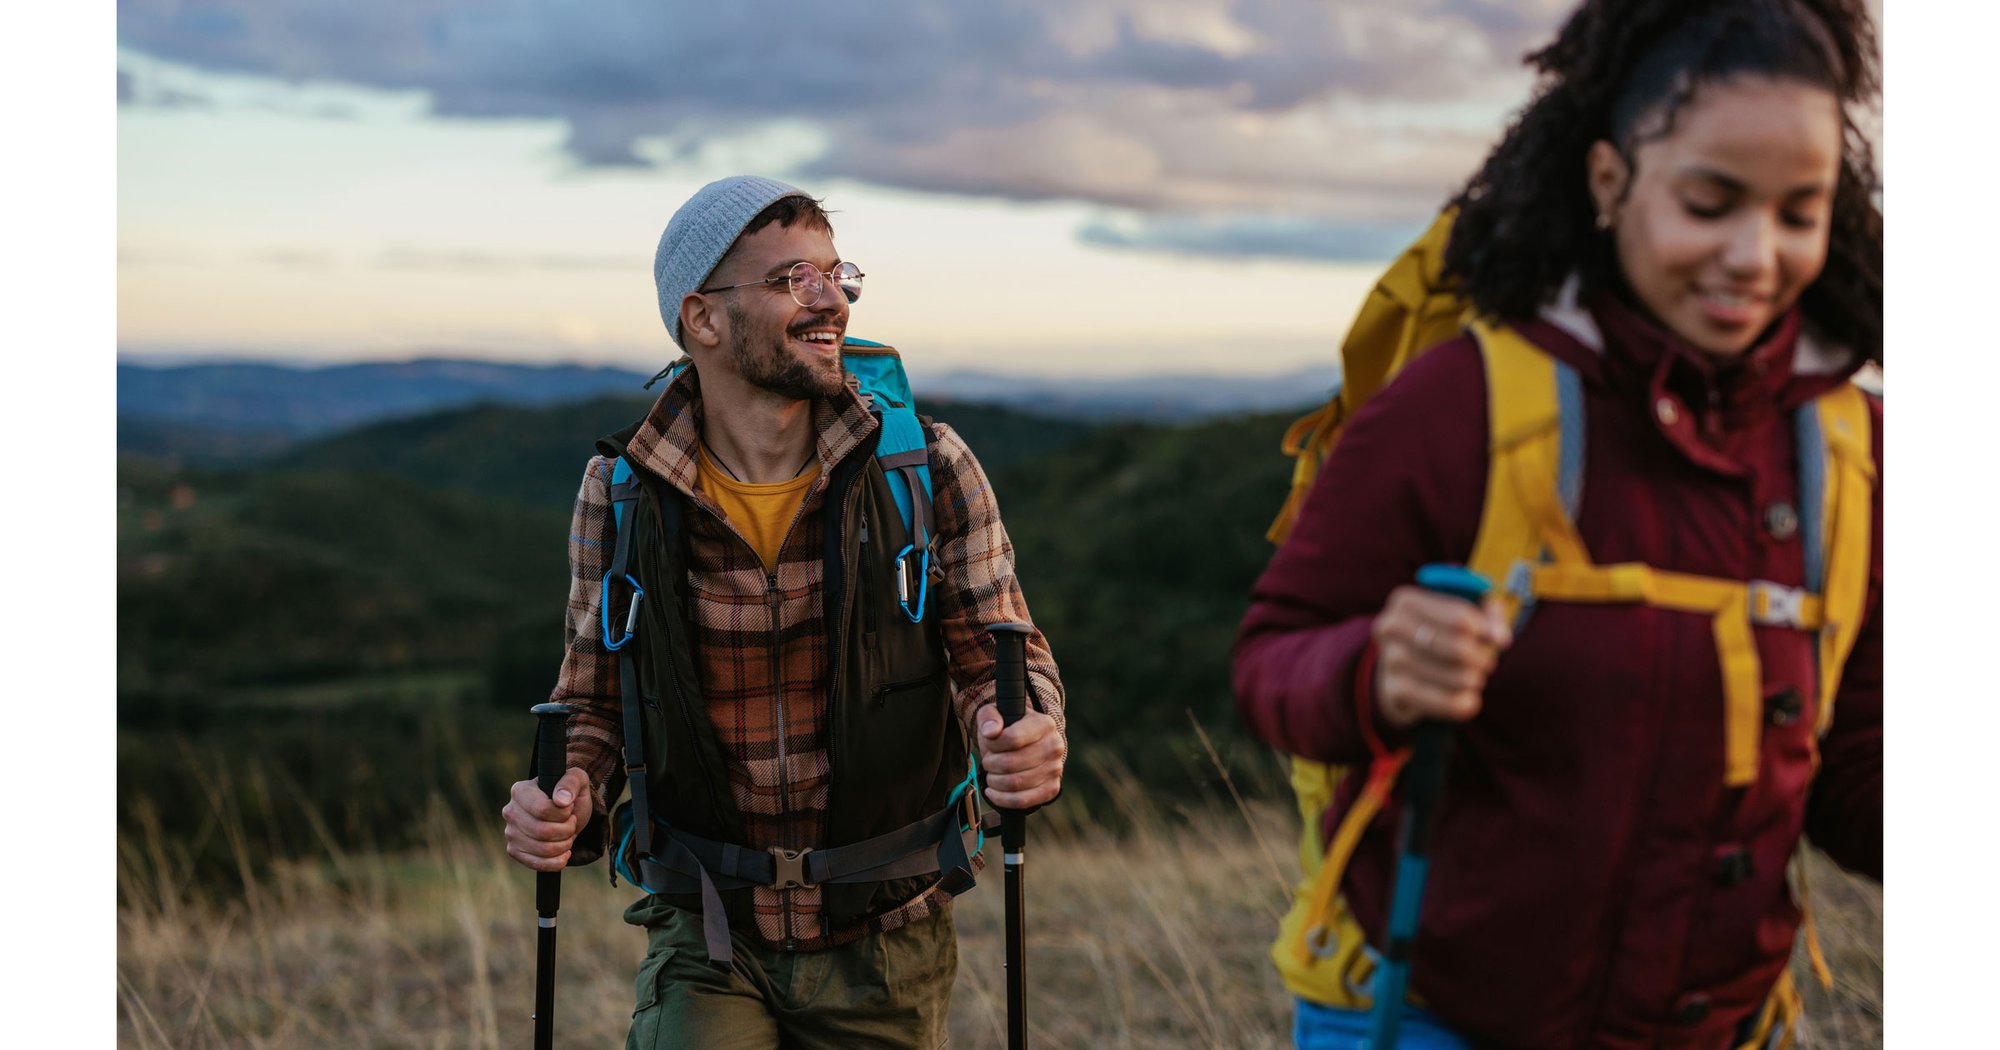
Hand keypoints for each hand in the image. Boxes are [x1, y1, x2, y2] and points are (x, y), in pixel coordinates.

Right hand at [501, 767, 593, 871]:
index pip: (542, 810)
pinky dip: (557, 861)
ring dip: (564, 845)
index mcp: (520, 790)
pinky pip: (537, 864)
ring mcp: (510, 833)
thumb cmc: (570, 794)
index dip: (563, 814)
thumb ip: (571, 782)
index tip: (569, 809)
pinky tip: (564, 852)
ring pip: (543, 849)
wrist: (568, 814)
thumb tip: (561, 800)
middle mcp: (510, 812)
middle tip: (571, 822)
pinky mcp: (514, 851)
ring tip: (568, 834)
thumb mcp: (578, 780)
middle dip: (566, 830)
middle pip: (543, 832)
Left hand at [976, 706, 1064, 809]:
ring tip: (992, 774)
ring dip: (994, 781)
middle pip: (1011, 763)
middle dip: (990, 764)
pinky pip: (1023, 801)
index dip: (993, 744)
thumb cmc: (1008, 728)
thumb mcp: (995, 713)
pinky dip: (1002, 799)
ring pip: (1015, 783)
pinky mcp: (1051, 789)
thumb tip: (990, 731)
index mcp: (1044, 724)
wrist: (1027, 743)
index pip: (1013, 739)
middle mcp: (1054, 746)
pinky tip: (993, 791)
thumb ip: (989, 717)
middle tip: (988, 761)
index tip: (989, 742)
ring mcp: (1055, 769)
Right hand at [1372, 586, 1512, 728]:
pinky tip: (1467, 698)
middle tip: (1487, 663)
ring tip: (1473, 678)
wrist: (1398, 670)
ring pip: (1459, 678)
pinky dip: (1466, 702)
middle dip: (1482, 658)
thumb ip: (1488, 614)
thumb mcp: (1462, 613)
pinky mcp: (1396, 692)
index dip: (1487, 631)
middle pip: (1460, 648)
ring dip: (1475, 680)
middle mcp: (1392, 627)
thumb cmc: (1438, 633)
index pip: (1462, 619)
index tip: (1500, 640)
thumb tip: (1500, 637)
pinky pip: (1449, 703)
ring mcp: (1390, 661)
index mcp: (1406, 601)